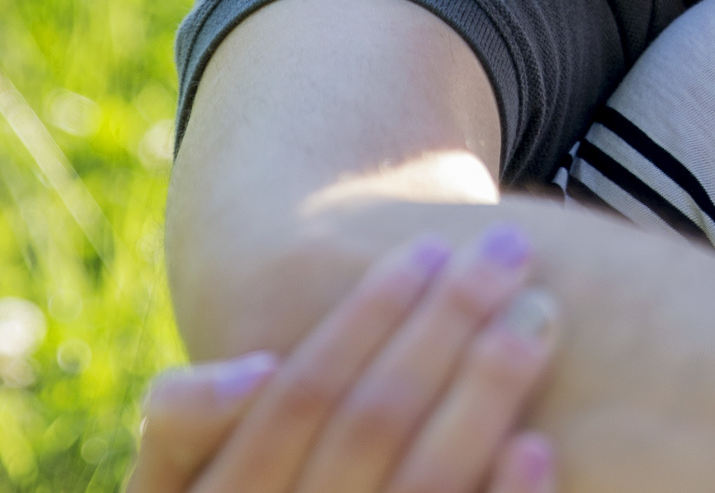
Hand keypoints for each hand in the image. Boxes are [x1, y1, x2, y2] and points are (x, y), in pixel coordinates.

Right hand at [128, 225, 560, 492]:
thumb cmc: (248, 484)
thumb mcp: (175, 469)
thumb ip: (187, 419)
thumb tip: (261, 365)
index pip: (297, 394)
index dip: (365, 318)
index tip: (430, 246)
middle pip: (370, 425)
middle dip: (444, 326)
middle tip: (508, 250)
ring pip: (424, 482)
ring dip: (486, 392)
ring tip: (539, 312)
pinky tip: (538, 445)